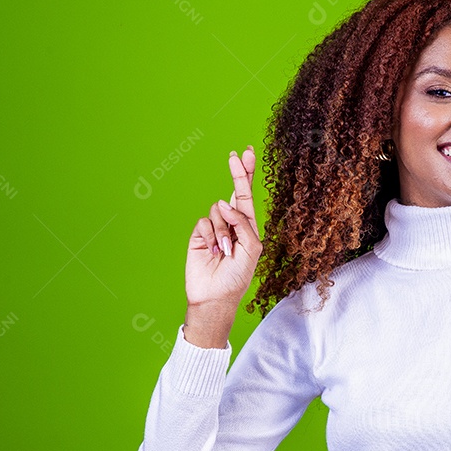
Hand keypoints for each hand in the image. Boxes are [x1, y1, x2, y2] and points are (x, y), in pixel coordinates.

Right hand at [184, 146, 262, 307]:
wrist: (216, 296)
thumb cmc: (238, 276)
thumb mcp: (251, 249)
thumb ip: (242, 224)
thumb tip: (224, 203)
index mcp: (248, 226)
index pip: (248, 196)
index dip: (247, 174)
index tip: (247, 153)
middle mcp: (232, 223)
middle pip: (234, 192)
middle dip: (237, 173)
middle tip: (236, 154)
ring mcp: (215, 228)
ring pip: (217, 209)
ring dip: (222, 229)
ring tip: (226, 250)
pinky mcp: (199, 235)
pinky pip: (203, 221)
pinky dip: (210, 234)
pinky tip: (213, 250)